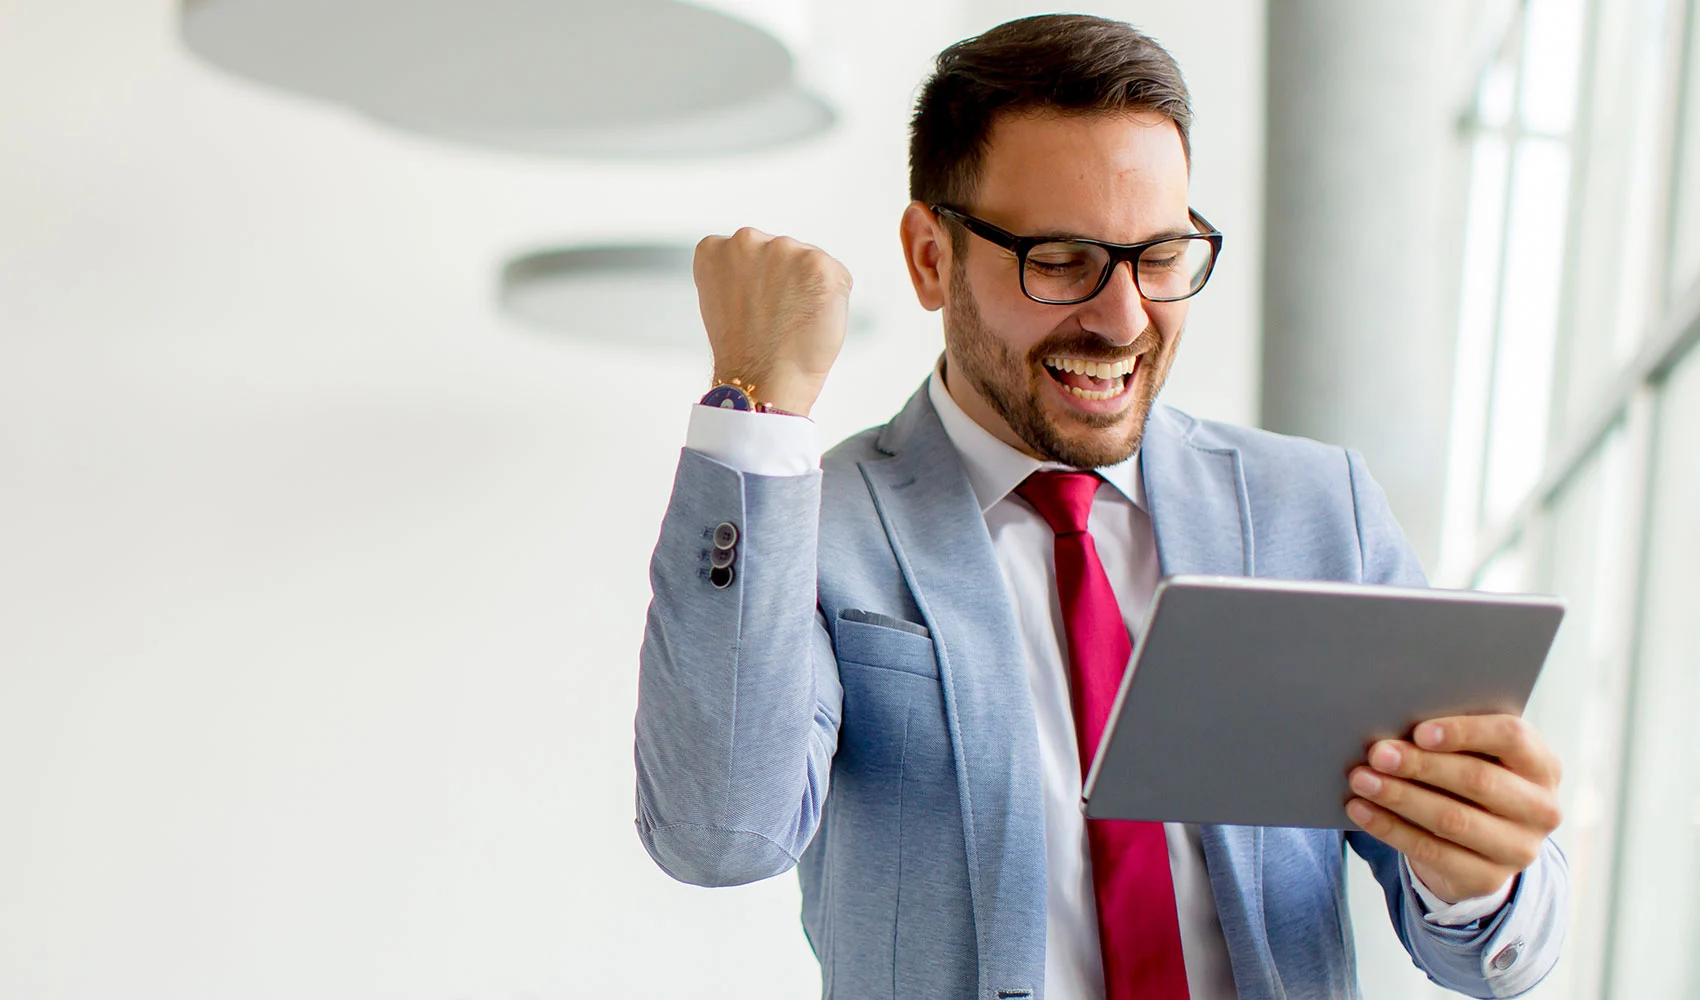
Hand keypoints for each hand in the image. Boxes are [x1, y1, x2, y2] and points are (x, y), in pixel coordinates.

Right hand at [693, 227, 852, 416]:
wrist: (763, 379)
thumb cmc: (745, 350)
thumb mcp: (723, 298)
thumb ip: (740, 270)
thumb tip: (772, 262)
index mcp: (716, 248)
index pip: (749, 253)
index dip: (756, 285)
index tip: (752, 309)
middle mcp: (746, 239)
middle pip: (781, 253)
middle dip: (784, 282)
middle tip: (775, 318)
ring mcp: (783, 249)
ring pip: (808, 263)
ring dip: (808, 288)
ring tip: (792, 321)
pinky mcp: (818, 264)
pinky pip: (837, 276)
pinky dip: (832, 299)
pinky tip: (811, 320)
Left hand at [1345, 714, 1562, 904]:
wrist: (1482, 844)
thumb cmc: (1471, 780)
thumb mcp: (1476, 755)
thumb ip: (1451, 739)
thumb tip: (1396, 728)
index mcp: (1542, 766)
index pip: (1513, 737)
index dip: (1465, 732)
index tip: (1419, 731)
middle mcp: (1541, 809)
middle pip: (1478, 780)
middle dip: (1421, 765)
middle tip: (1377, 753)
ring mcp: (1519, 850)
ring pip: (1452, 819)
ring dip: (1399, 796)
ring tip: (1360, 779)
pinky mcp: (1487, 878)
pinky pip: (1431, 851)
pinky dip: (1389, 827)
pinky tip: (1360, 809)